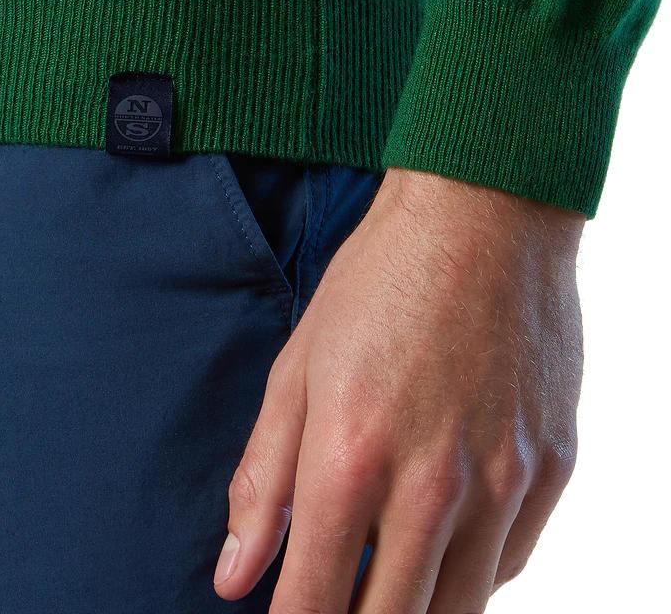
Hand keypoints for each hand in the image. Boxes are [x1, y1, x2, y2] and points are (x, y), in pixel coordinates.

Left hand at [213, 168, 584, 612]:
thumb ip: (265, 477)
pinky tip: (446, 536)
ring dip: (413, 606)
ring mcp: (504, 479)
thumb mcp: (299, 366)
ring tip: (387, 574)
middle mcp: (433, 484)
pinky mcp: (553, 466)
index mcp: (351, 456)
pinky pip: (510, 564)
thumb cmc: (380, 280)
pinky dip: (472, 570)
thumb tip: (235, 575)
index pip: (312, 606)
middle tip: (338, 595)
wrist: (483, 214)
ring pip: (458, 611)